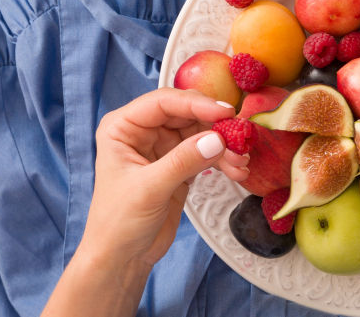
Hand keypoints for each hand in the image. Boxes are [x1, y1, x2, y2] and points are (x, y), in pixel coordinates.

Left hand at [85, 87, 248, 266]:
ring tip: (241, 162)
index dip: (195, 103)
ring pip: (200, 133)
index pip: (163, 102)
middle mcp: (142, 131)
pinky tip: (237, 170)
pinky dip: (222, 159)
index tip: (225, 112)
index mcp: (123, 127)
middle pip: (186, 114)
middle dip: (215, 125)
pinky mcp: (178, 165)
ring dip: (224, 145)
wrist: (122, 257)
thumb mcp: (149, 189)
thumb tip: (216, 140)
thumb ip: (182, 162)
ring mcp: (162, 147)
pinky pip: (205, 152)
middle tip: (241, 137)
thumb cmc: (118, 222)